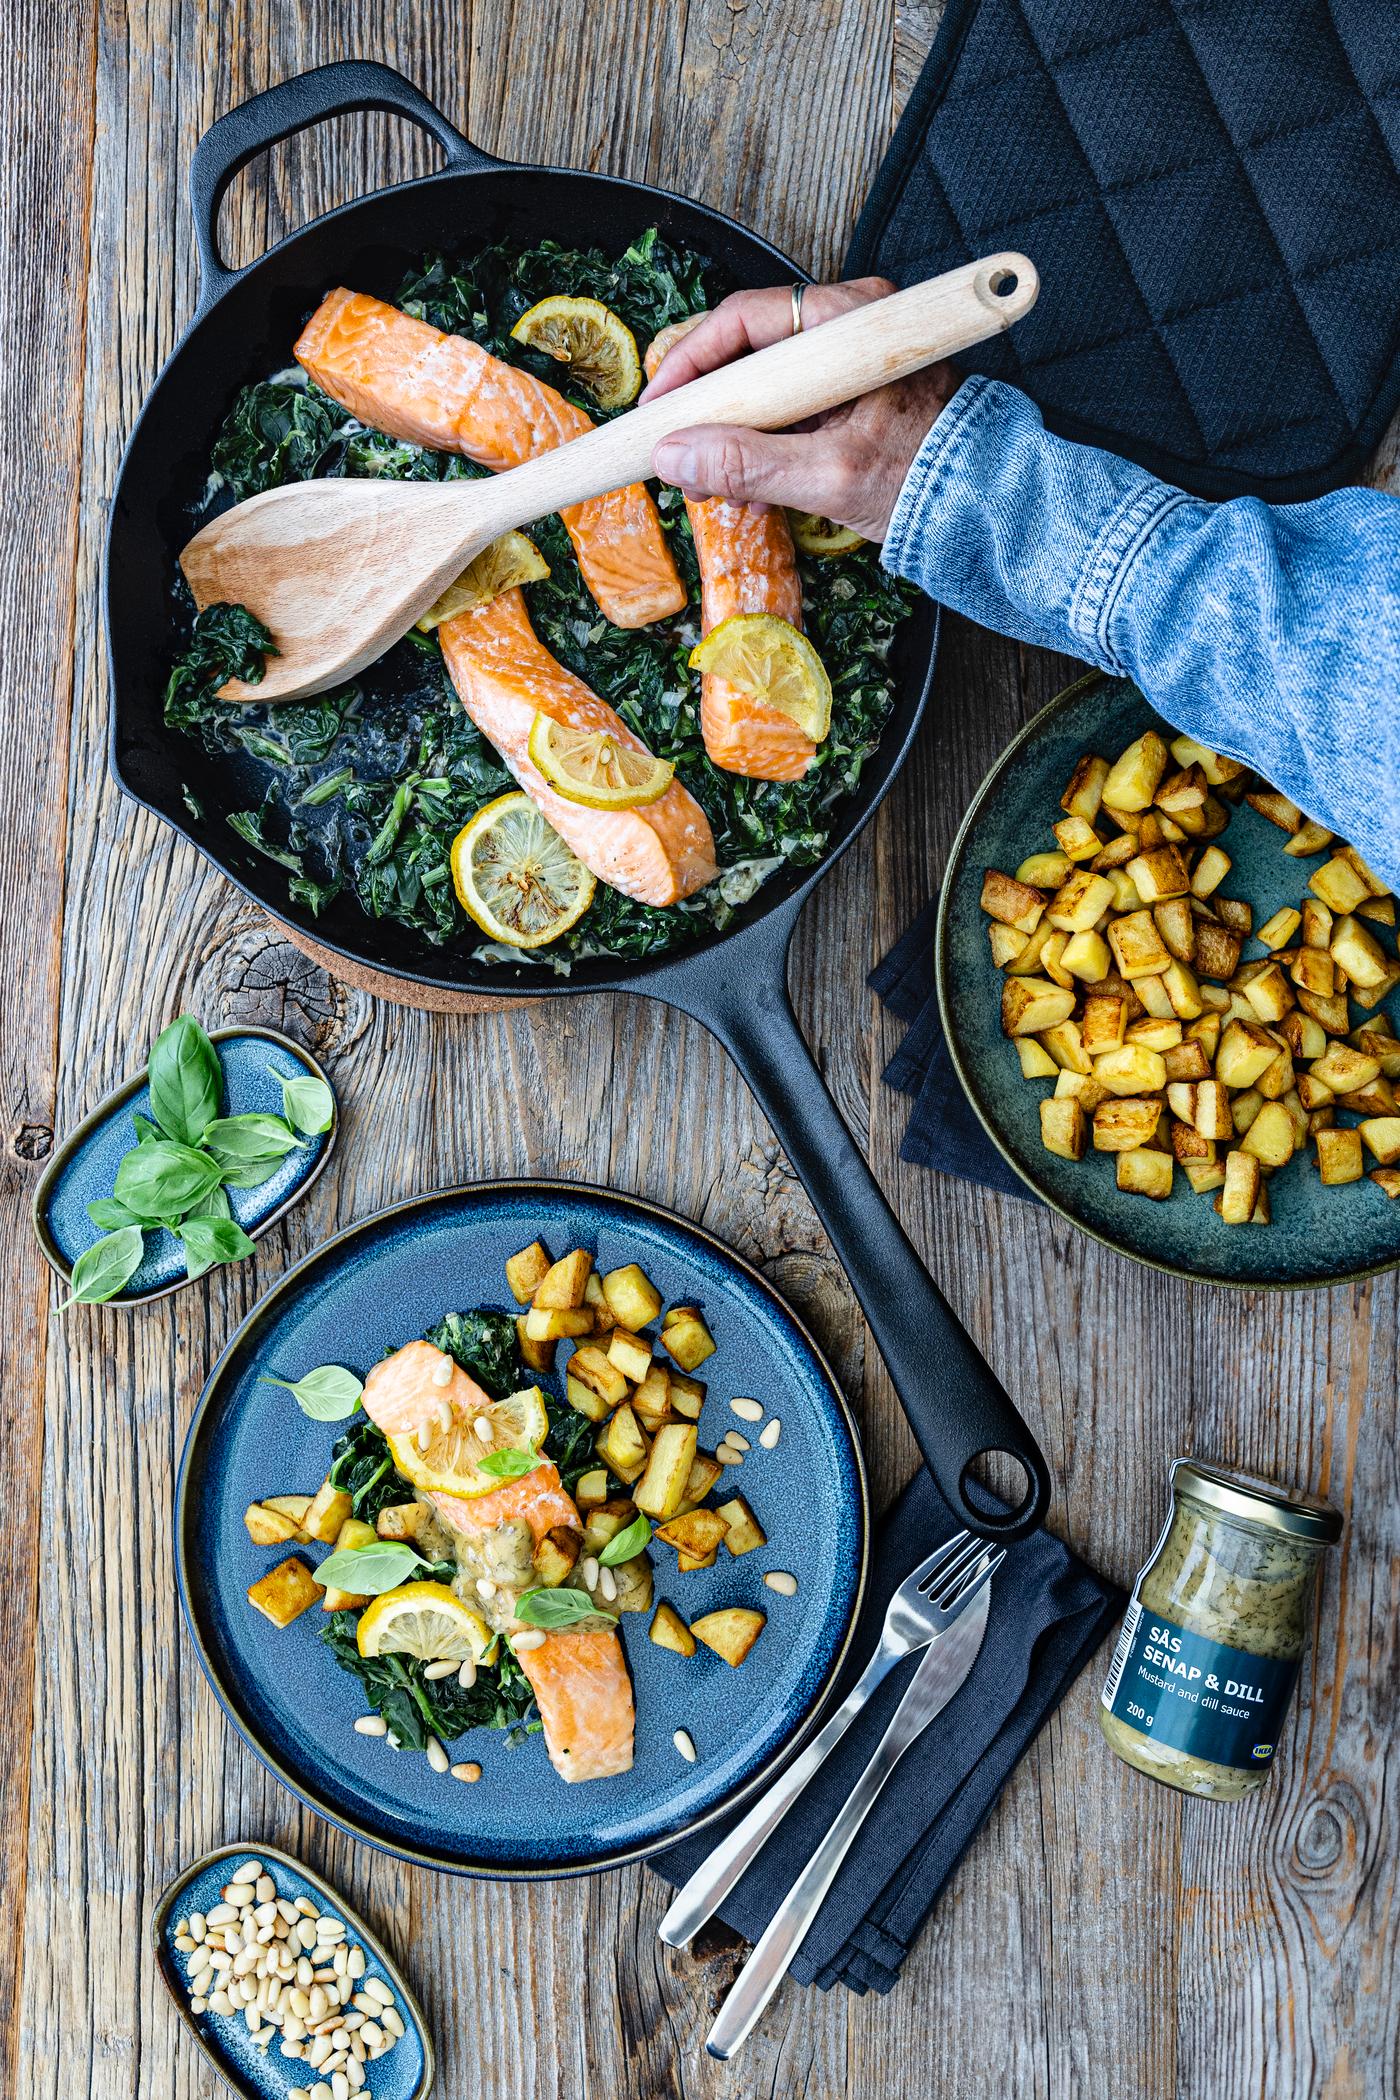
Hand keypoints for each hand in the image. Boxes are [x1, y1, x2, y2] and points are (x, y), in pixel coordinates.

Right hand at [643, 278, 957, 542]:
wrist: (982, 508)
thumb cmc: (925, 482)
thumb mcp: (829, 478)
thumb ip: (749, 466)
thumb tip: (674, 457)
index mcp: (851, 322)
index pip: (745, 319)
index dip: (690, 363)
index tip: (657, 409)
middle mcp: (849, 326)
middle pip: (747, 352)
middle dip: (707, 408)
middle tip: (677, 456)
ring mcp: (847, 361)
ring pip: (762, 384)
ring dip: (729, 434)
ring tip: (709, 484)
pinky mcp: (848, 395)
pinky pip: (786, 407)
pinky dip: (759, 444)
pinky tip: (746, 486)